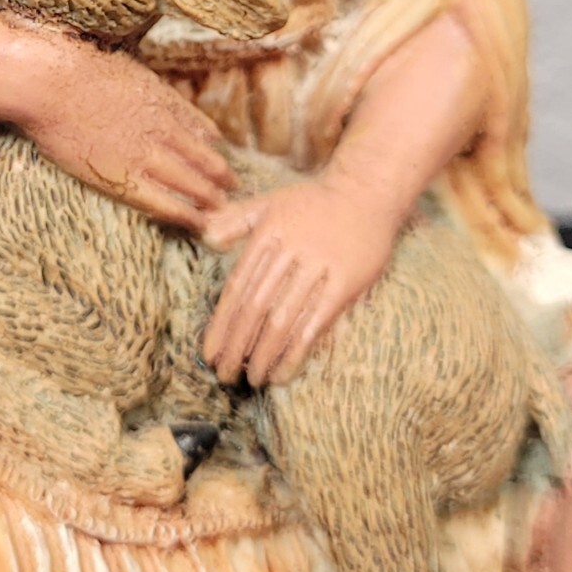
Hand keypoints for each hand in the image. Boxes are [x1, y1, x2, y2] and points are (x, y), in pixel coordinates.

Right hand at [18, 36, 235, 234]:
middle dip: (220, 173)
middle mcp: (161, 128)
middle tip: (233, 186)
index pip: (198, 126)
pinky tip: (197, 222)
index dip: (211, 141)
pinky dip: (183, 213)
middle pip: (202, 156)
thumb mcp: (123, 67)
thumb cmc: (75, 67)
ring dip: (210, 196)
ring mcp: (144, 154)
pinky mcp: (122, 178)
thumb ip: (142, 86)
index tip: (220, 150)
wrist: (50, 83)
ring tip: (222, 209)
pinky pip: (162, 201)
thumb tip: (152, 92)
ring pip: (190, 181)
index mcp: (160, 99)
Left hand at [201, 177, 396, 386]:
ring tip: (251, 380)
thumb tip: (205, 238)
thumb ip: (236, 219)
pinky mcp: (345, 282)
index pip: (237, 288)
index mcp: (266, 235)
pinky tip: (283, 373)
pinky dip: (297, 351)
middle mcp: (288, 251)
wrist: (366, 191)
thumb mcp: (270, 202)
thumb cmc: (314, 202)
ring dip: (263, 354)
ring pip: (282, 319)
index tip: (208, 353)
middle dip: (236, 346)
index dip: (221, 323)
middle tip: (223, 375)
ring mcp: (318, 267)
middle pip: (255, 308)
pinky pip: (316, 323)